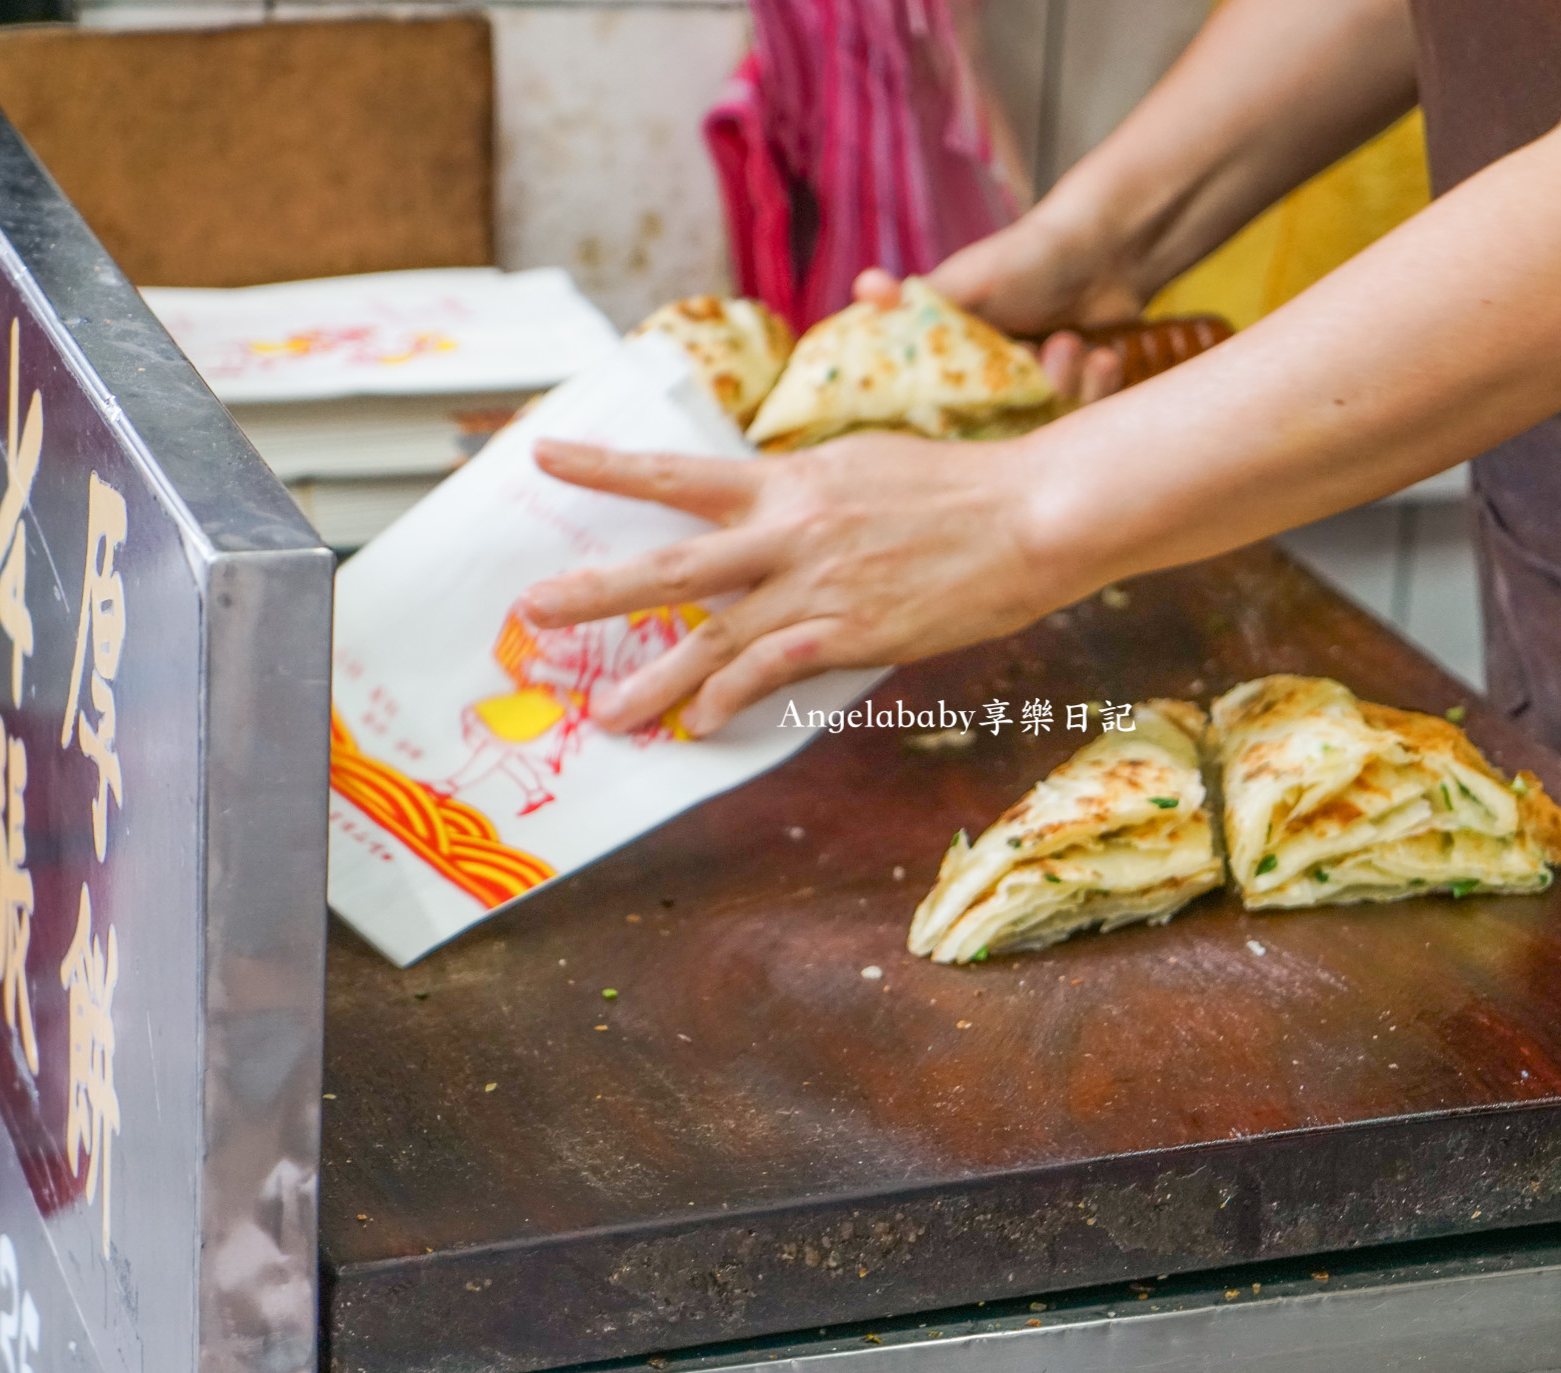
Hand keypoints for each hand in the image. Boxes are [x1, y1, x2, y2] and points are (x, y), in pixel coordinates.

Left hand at [518, 431, 1073, 736]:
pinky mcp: (851, 630)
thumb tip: (764, 509)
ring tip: (610, 715)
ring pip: (713, 637)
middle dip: (594, 590)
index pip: (679, 471)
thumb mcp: (864, 462)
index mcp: (787, 478)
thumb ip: (803, 489)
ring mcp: (816, 583)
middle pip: (671, 565)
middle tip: (531, 611)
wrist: (1029, 513)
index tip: (544, 459)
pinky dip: (731, 699)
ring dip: (654, 680)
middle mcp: (788, 528)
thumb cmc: (958, 487)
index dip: (606, 466)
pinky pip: (772, 672)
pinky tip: (701, 724)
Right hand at [853, 264, 1125, 408]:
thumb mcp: (967, 281)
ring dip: (1063, 386)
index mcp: (948, 368)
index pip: (932, 415)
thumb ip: (918, 301)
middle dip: (1018, 399)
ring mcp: (1031, 399)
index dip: (947, 422)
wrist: (1105, 250)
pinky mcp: (1074, 402)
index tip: (968, 409)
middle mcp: (985, 391)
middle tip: (1033, 352)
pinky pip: (1082, 421)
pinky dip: (1094, 388)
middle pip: (992, 432)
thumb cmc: (1026, 259)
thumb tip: (865, 286)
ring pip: (1041, 429)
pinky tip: (1100, 356)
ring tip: (1069, 342)